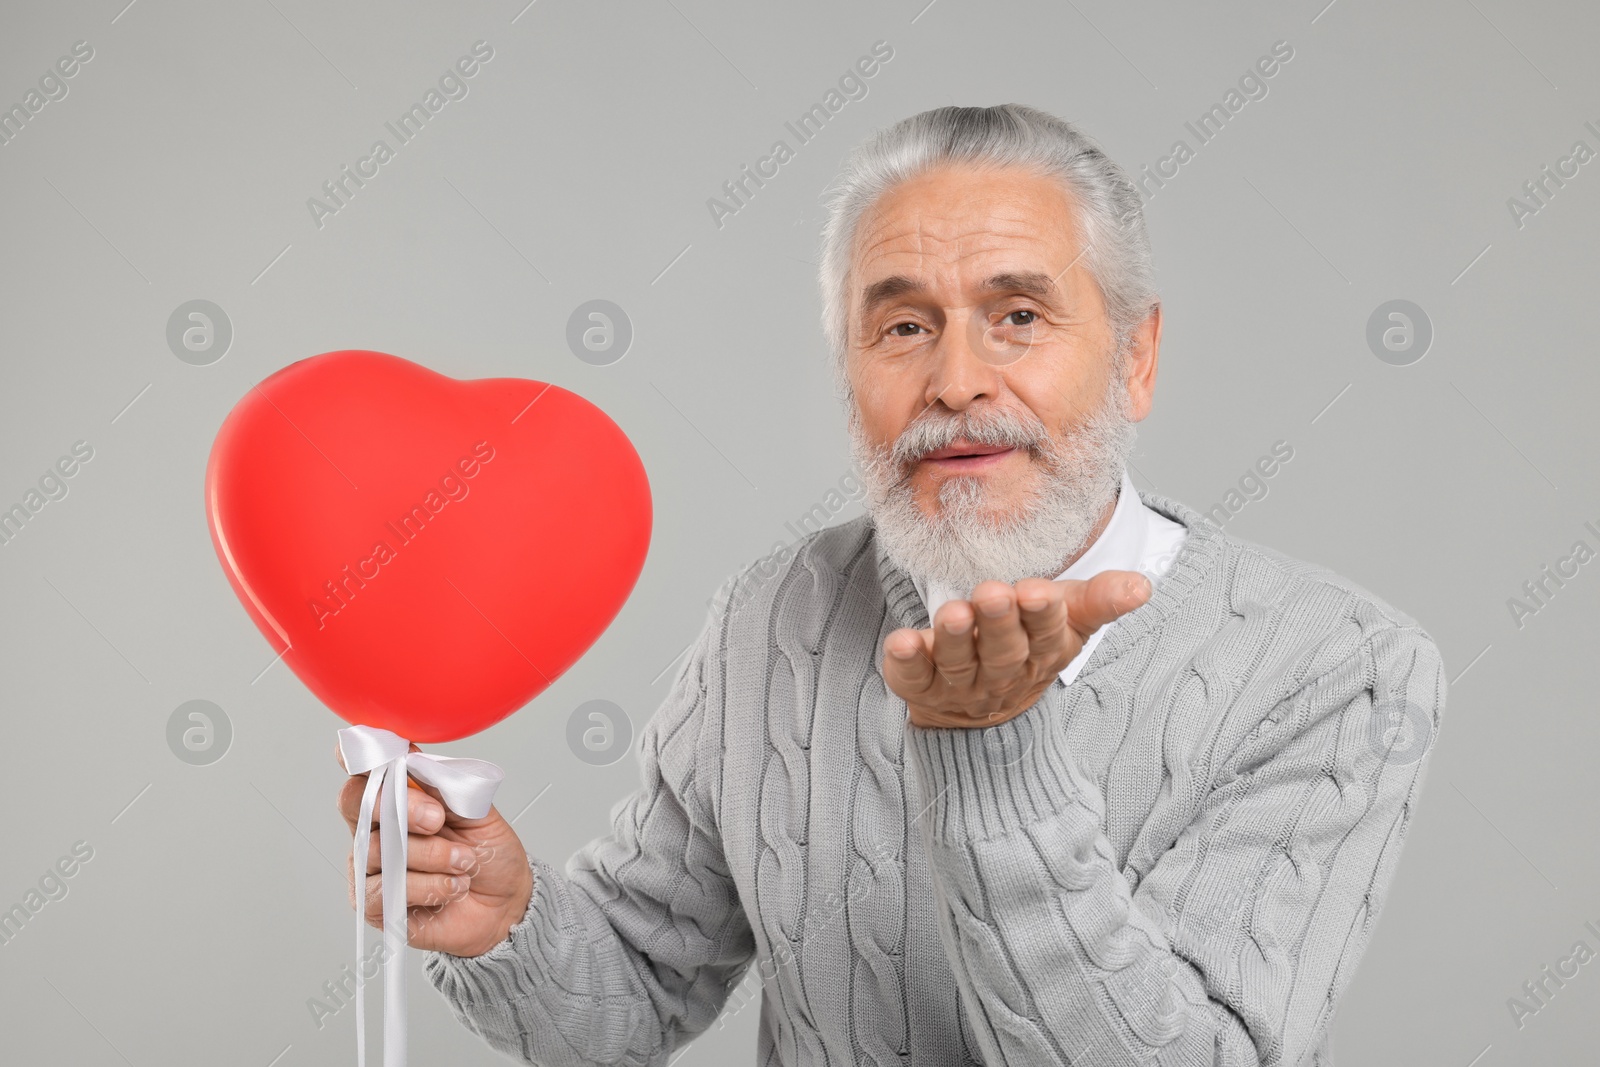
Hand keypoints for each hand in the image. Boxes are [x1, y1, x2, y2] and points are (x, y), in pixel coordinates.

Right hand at [337, 742, 533, 957]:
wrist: (506, 901)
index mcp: (399, 797)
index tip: (378, 756)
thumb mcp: (476, 809)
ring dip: (430, 855)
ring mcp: (372, 866)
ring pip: (375, 848)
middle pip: (355, 802)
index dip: (357, 756)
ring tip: (463, 861)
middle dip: (401, 808)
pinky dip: (427, 886)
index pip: (363, 769)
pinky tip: (451, 886)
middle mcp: (377, 828)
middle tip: (438, 819)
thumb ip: (442, 785)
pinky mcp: (376, 904)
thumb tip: (413, 759)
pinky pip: (383, 890)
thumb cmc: (489, 854)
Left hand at [882, 570, 1152, 728]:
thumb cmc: (1029, 643)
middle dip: (997, 622)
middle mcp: (1002, 671)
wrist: (984, 710)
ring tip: (951, 613)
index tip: (1037, 592)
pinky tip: (901, 641)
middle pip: (1002, 649)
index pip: (1047, 633)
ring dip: (953, 639)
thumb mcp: (1069, 618)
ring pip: (958, 663)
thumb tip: (1143, 586)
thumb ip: (1102, 599)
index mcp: (1043, 651)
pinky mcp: (920, 686)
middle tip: (991, 594)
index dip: (1042, 615)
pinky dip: (906, 661)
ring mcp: (960, 683)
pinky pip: (912, 677)